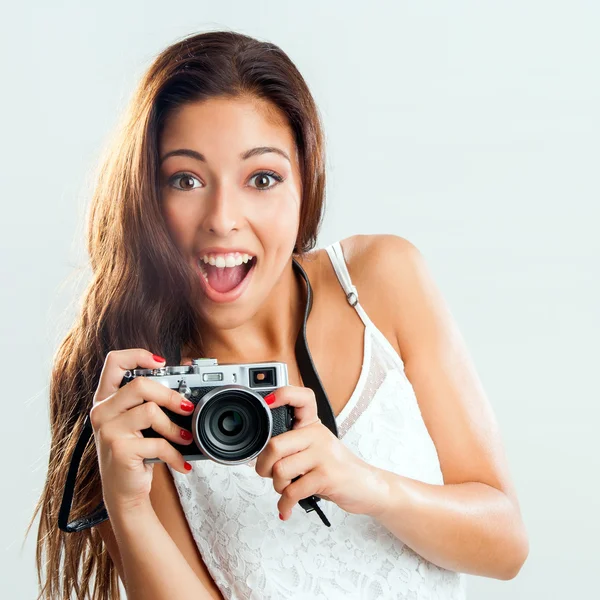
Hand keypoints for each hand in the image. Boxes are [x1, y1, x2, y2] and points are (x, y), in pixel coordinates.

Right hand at [89, 349, 195, 514]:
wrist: (124, 491)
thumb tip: (189, 365)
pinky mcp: (119, 449)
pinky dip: (175, 454)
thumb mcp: (142, 420)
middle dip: (171, 395)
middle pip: (140, 384)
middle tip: (187, 408)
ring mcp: (108, 430)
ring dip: (175, 428)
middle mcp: (102, 410)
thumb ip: (156, 396)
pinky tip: (182, 463)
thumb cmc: (136, 450)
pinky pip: (156, 443)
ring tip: (186, 439)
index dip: (138, 355)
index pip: (114, 362)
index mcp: (106, 398)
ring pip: (150, 411)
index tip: (162, 362)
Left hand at [255, 385, 388, 519]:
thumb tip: (261, 455)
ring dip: (278, 487)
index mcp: (313, 425)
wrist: (368, 486)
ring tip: (287, 490)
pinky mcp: (327, 476)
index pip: (302, 398)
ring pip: (280, 470)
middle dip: (263, 466)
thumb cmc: (337, 468)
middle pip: (275, 445)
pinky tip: (286, 509)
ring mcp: (324, 455)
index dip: (283, 395)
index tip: (268, 402)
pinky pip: (293, 492)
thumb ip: (294, 445)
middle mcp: (318, 435)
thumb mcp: (317, 448)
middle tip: (268, 474)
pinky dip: (285, 505)